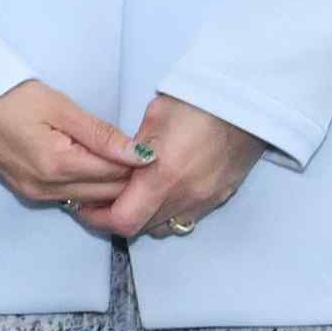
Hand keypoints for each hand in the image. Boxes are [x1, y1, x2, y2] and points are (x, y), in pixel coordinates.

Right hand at [0, 78, 153, 216]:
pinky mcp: (28, 192)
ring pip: (91, 200)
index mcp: (57, 166)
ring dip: (111, 184)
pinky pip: (72, 198)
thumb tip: (143, 155)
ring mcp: (36, 194)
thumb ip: (102, 134)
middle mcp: (47, 189)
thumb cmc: (8, 96)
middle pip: (108, 195)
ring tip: (122, 157)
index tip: (154, 144)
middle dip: (130, 177)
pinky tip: (96, 167)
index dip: (140, 162)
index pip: (117, 175)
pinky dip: (90, 186)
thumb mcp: (59, 107)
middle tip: (143, 151)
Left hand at [78, 92, 267, 243]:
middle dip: (117, 218)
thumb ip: (129, 150)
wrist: (247, 102)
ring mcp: (206, 199)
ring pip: (164, 226)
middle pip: (141, 228)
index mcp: (163, 177)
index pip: (123, 220)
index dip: (97, 219)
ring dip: (144, 217)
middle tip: (102, 201)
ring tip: (132, 197)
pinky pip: (187, 217)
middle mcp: (186, 196)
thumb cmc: (196, 103)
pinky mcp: (221, 196)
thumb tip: (115, 166)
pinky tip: (162, 192)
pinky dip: (168, 212)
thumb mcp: (153, 119)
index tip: (84, 207)